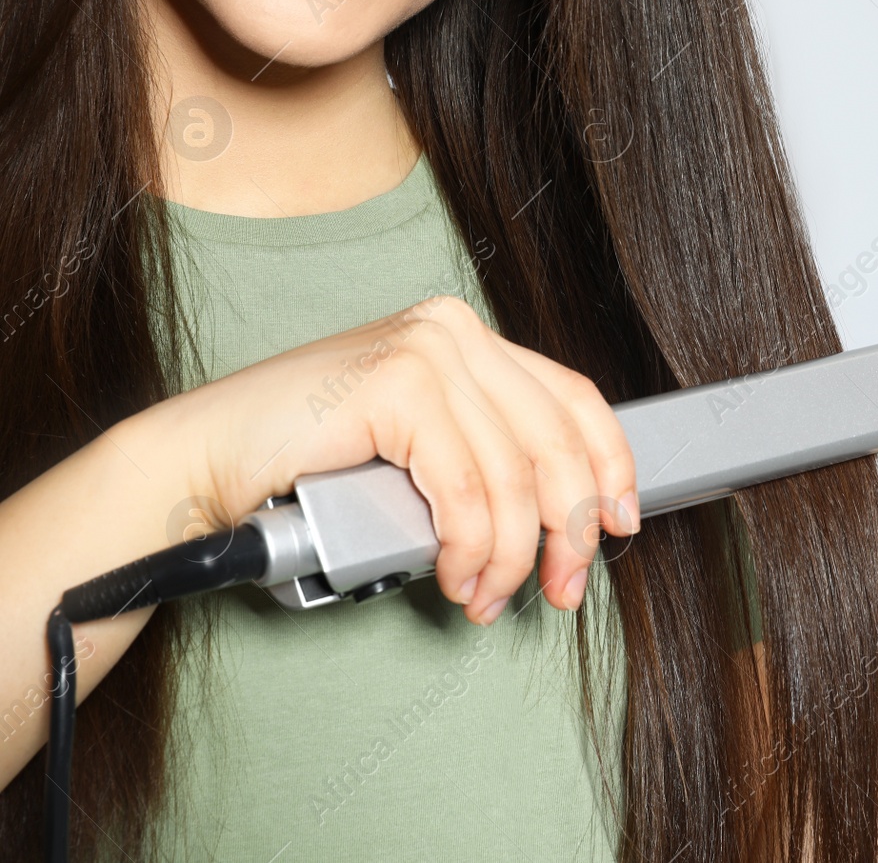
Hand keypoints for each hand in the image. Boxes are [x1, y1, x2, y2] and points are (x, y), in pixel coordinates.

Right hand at [152, 294, 635, 622]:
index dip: (611, 467)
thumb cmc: (309, 467)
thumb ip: (485, 453)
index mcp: (468, 337)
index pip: (573, 399)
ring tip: (483, 597)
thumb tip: (569, 513)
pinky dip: (468, 549)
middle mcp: (454, 331)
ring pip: (514, 480)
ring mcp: (427, 350)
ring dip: (508, 558)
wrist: (205, 463)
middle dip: (570, 531)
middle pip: (557, 444)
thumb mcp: (422, 450)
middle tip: (560, 589)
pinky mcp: (398, 385)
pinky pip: (467, 493)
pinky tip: (452, 574)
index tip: (621, 523)